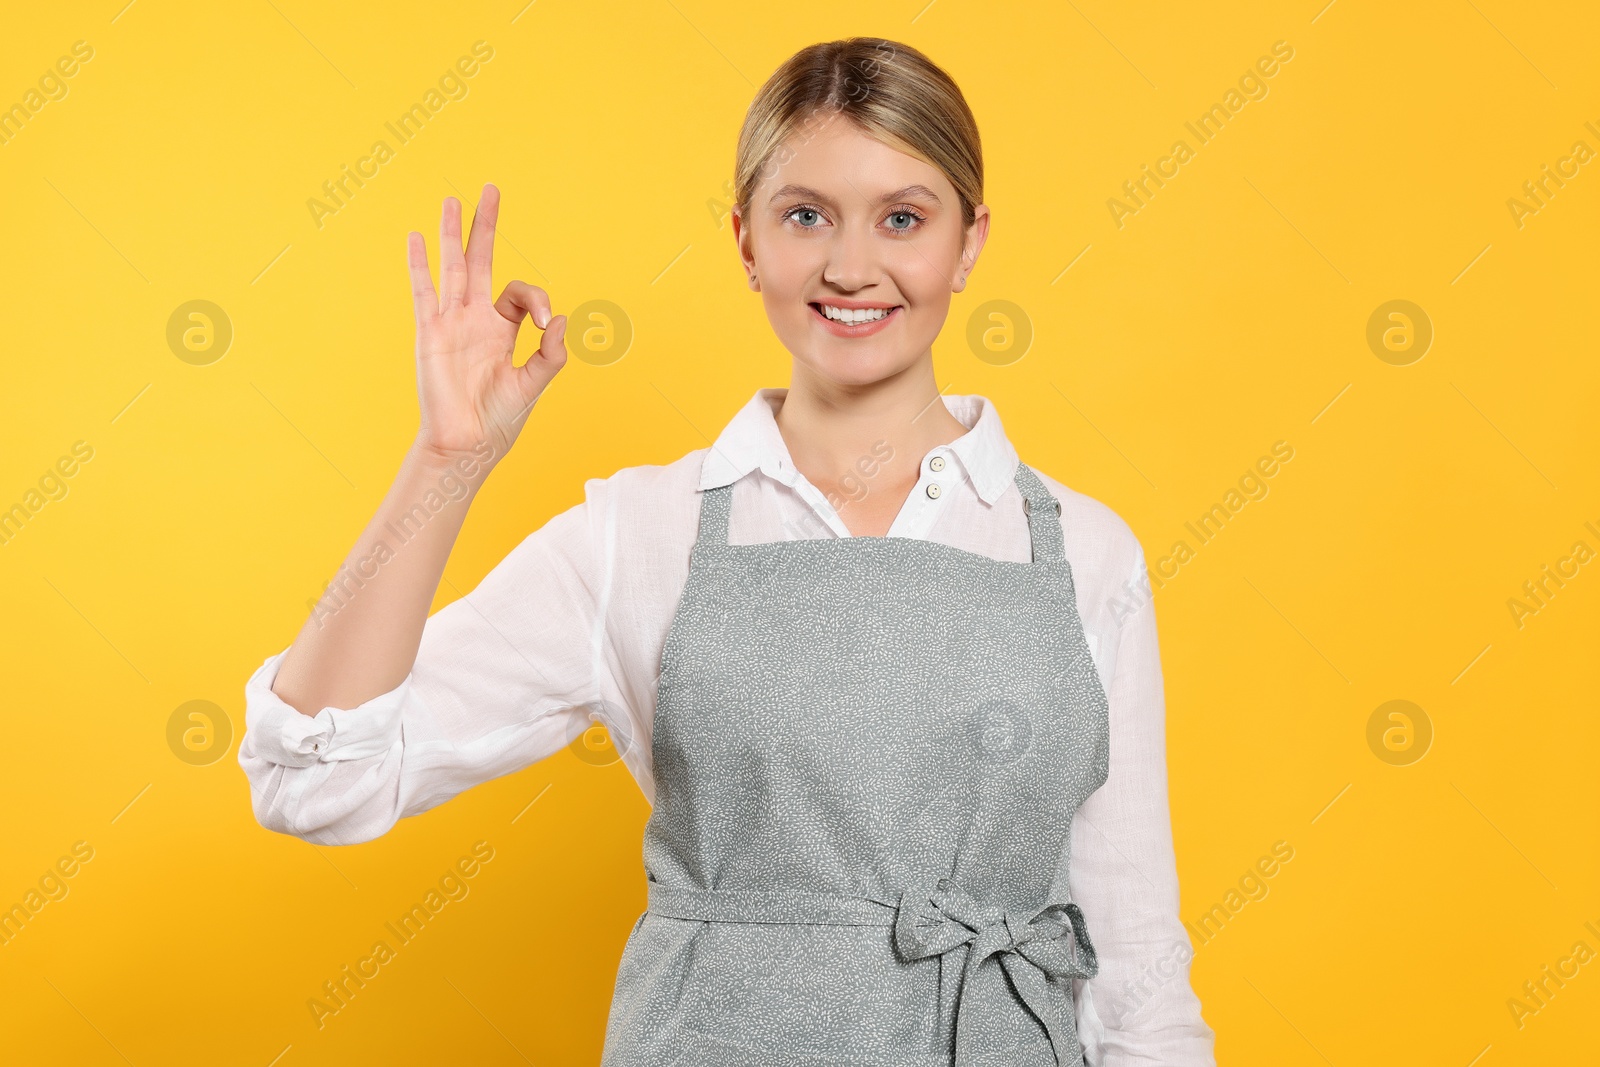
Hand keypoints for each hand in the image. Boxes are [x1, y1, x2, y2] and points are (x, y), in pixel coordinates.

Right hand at [407, 183, 567, 468]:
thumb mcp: (534, 383)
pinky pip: (423, 293)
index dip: (536, 298)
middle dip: (486, 226)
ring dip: (452, 234)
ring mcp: (450, 323)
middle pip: (481, 261)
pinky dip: (419, 265)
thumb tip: (559, 319)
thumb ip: (550, 353)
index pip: (518, 293)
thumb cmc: (500, 420)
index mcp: (501, 330)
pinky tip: (415, 239)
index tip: (545, 319)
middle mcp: (474, 320)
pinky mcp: (429, 334)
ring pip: (452, 268)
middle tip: (491, 190)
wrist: (467, 443)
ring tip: (452, 200)